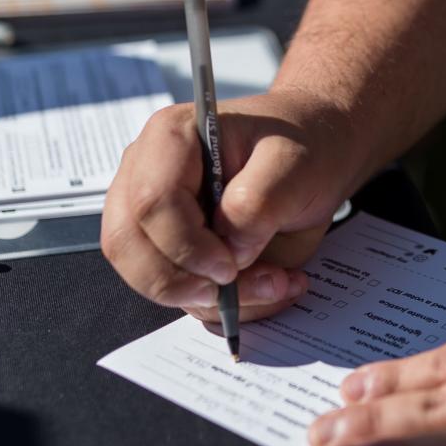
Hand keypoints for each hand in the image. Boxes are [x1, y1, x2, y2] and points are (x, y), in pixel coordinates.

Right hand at [101, 89, 361, 322]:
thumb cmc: (302, 147)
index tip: (231, 266)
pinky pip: (177, 293)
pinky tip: (266, 283)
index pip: (152, 202)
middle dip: (183, 282)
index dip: (187, 245)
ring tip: (272, 281)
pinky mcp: (170, 252)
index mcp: (170, 139)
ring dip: (209, 300)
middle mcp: (147, 177)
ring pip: (146, 277)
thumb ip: (257, 203)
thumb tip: (229, 249)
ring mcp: (151, 217)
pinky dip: (221, 306)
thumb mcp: (294, 165)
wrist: (316, 158)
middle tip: (237, 287)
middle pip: (128, 245)